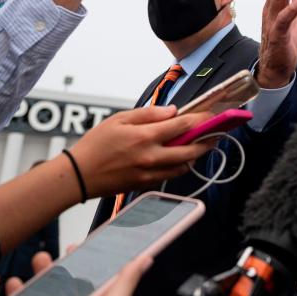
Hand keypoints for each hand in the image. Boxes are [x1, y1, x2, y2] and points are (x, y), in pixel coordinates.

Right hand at [8, 251, 151, 295]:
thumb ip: (125, 282)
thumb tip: (145, 260)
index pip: (100, 274)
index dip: (99, 256)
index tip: (97, 239)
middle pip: (72, 277)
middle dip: (69, 260)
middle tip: (70, 248)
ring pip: (46, 286)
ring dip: (42, 269)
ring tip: (42, 260)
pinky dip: (17, 291)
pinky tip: (17, 282)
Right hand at [68, 105, 215, 197]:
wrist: (79, 175)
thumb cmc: (96, 144)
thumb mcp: (119, 119)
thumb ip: (148, 114)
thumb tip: (172, 111)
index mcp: (145, 137)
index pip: (182, 126)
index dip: (200, 119)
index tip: (210, 114)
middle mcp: (151, 156)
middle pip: (190, 149)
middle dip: (207, 140)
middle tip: (216, 133)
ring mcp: (150, 173)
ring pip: (184, 165)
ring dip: (196, 155)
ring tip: (203, 145)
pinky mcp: (146, 184)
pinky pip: (171, 176)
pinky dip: (181, 166)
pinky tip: (183, 158)